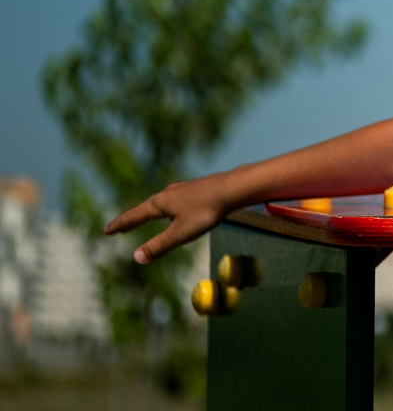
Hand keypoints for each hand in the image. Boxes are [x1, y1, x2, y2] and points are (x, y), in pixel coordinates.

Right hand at [106, 173, 235, 263]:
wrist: (233, 188)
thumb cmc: (206, 211)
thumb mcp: (181, 233)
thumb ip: (159, 245)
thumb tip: (136, 258)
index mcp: (160, 203)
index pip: (134, 216)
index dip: (121, 225)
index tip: (107, 231)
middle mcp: (168, 193)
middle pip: (145, 208)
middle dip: (132, 218)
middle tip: (120, 226)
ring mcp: (183, 189)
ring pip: (161, 202)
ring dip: (149, 211)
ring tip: (145, 215)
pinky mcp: (196, 189)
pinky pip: (175, 200)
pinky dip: (166, 207)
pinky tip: (176, 206)